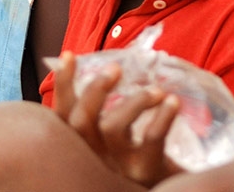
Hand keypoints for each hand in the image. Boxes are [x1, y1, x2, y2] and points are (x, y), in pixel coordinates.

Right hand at [51, 52, 183, 186]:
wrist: (164, 189)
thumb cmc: (138, 160)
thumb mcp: (114, 140)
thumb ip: (103, 114)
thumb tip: (103, 70)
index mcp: (82, 145)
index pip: (61, 114)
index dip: (62, 85)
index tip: (68, 55)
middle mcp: (92, 157)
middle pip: (80, 121)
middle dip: (95, 89)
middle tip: (115, 67)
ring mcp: (117, 166)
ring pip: (112, 128)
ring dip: (134, 102)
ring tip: (156, 90)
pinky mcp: (146, 172)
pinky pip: (151, 140)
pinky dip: (162, 117)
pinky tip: (172, 102)